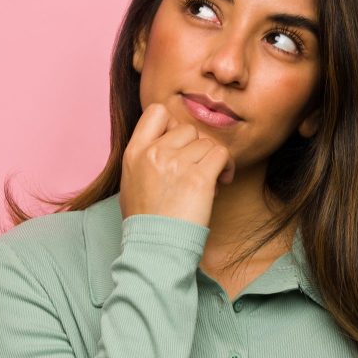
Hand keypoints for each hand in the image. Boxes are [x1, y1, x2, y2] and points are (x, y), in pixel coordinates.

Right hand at [119, 101, 233, 226]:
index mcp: (134, 152)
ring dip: (212, 160)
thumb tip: (167, 141)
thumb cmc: (145, 219)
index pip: (156, 112)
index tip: (178, 145)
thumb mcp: (131, 181)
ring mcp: (176, 163)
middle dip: (195, 147)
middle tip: (196, 169)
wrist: (156, 246)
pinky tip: (221, 181)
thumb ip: (146, 157)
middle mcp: (154, 153)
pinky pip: (221, 155)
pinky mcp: (199, 178)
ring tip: (209, 180)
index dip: (172, 124)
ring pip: (207, 143)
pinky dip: (226, 166)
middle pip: (187, 128)